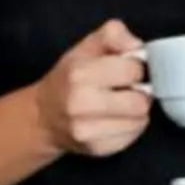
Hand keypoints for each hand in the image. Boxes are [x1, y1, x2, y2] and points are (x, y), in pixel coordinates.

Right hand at [34, 20, 150, 157]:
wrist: (44, 117)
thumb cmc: (68, 79)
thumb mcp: (86, 47)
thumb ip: (113, 35)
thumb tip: (137, 46)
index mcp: (80, 74)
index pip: (133, 71)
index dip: (134, 68)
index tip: (124, 71)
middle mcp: (81, 104)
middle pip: (140, 101)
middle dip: (138, 93)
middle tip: (126, 90)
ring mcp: (88, 131)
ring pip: (140, 121)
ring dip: (136, 111)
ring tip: (121, 105)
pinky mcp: (97, 149)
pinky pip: (133, 137)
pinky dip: (130, 127)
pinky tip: (115, 119)